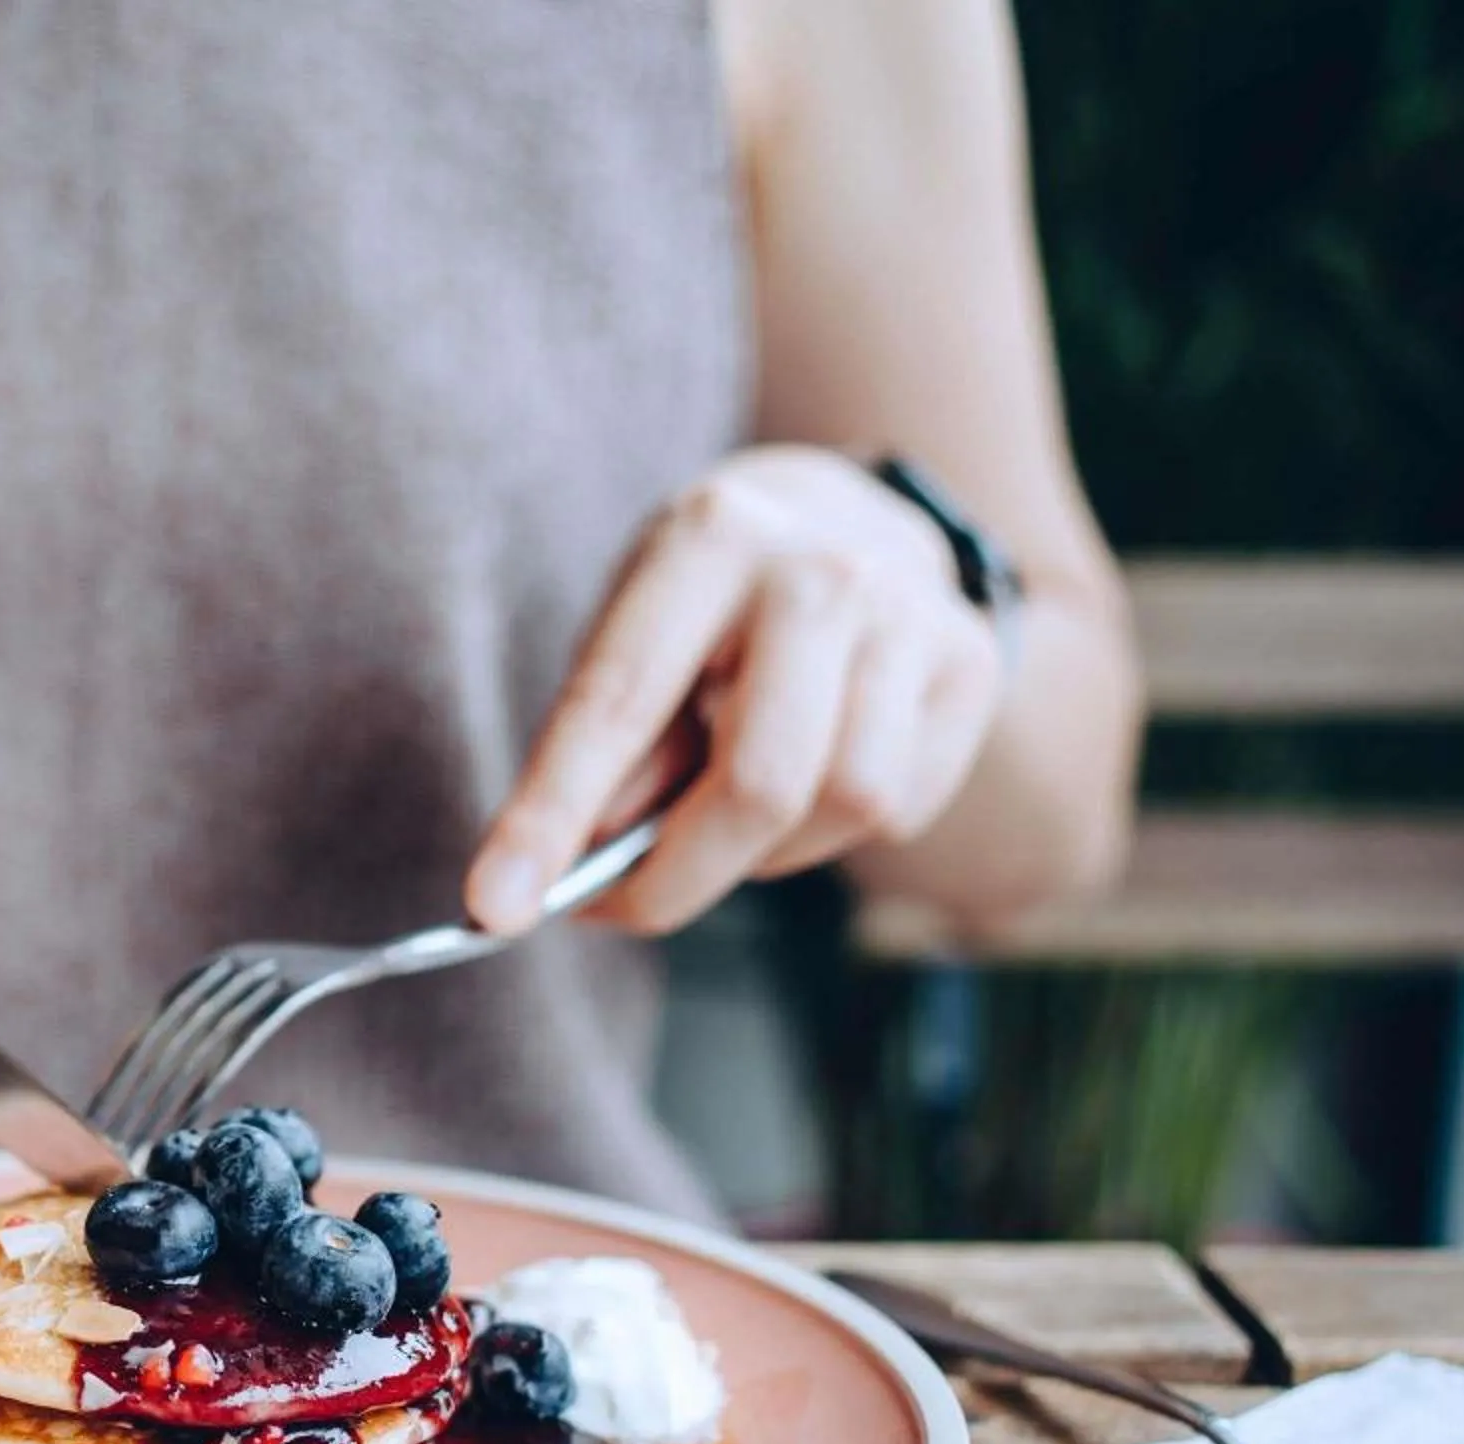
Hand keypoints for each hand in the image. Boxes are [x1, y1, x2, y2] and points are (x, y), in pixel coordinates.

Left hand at [464, 445, 1007, 934]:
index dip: (549, 817)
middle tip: (618, 905)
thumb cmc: (707, 604)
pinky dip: (828, 829)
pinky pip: (896, 808)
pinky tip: (806, 774)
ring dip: (765, 853)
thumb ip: (610, 750)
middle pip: (758, 784)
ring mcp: (911, 613)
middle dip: (674, 880)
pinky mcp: (969, 663)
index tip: (494, 907)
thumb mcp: (632, 635)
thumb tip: (580, 867)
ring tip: (726, 810)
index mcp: (707, 539)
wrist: (846, 517)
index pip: (616, 705)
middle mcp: (821, 569)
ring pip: (842, 806)